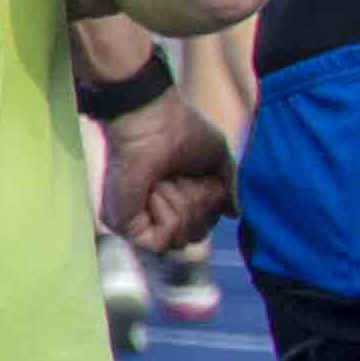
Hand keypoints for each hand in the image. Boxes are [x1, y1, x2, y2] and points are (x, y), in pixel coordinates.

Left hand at [96, 90, 235, 255]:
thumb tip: (234, 214)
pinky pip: (163, 241)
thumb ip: (229, 188)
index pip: (203, 227)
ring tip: (165, 178)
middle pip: (196, 237)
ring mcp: (139, 220)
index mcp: (175, 200)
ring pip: (181, 240)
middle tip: (180, 175)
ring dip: (183, 204)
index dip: (211, 205)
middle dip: (198, 205)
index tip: (201, 177)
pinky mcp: (125, 225)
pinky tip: (155, 189)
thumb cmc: (182, 129)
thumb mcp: (218, 158)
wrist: (152, 119)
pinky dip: (168, 215)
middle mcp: (154, 213)